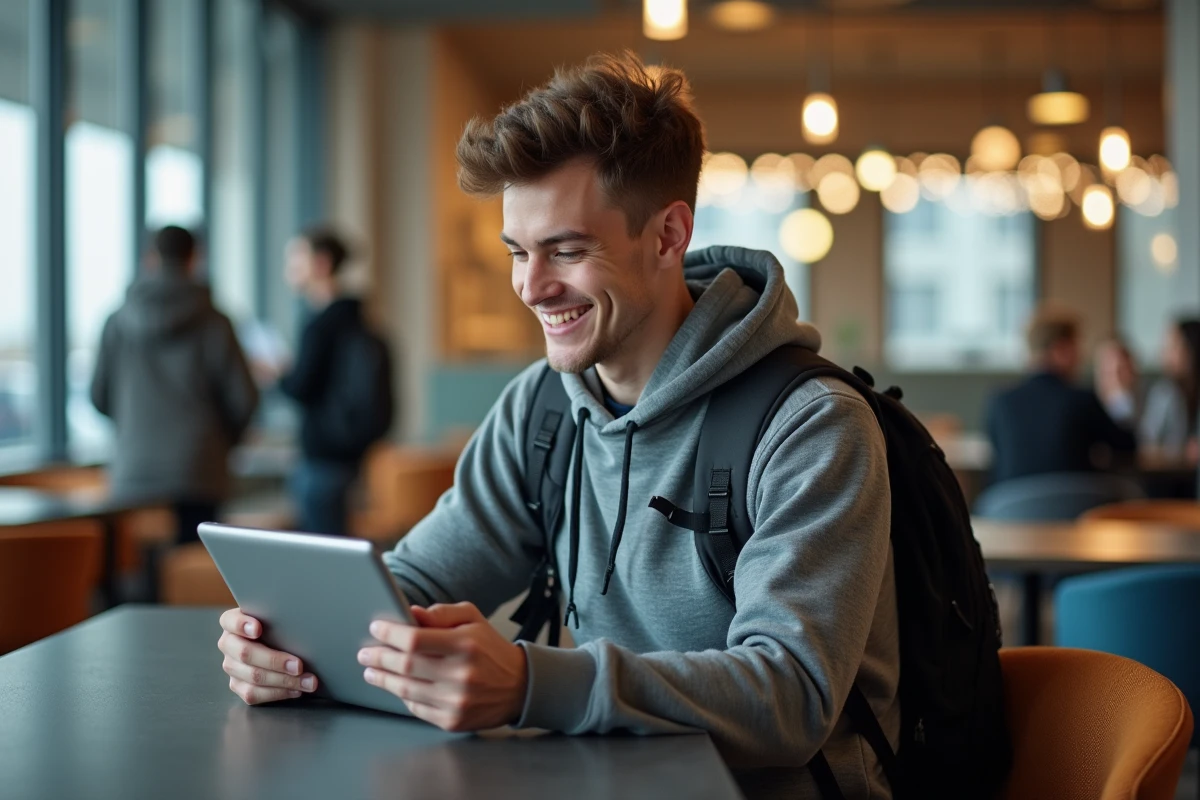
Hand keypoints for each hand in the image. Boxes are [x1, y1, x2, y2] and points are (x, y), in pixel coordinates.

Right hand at [218, 608, 318, 704]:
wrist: (276, 643)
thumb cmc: (278, 625)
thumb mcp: (277, 616)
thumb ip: (279, 616)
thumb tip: (303, 621)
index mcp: (232, 622)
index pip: (230, 621)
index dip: (242, 625)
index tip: (258, 629)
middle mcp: (228, 644)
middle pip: (245, 653)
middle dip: (275, 661)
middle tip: (299, 665)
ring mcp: (231, 666)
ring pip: (253, 677)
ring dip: (284, 681)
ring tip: (308, 681)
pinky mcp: (237, 685)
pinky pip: (254, 694)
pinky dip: (278, 693)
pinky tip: (296, 690)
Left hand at [358, 602, 527, 731]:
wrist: (519, 686)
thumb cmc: (490, 648)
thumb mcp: (473, 618)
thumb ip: (441, 613)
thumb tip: (411, 613)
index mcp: (465, 644)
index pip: (415, 639)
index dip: (390, 634)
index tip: (376, 628)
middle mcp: (460, 674)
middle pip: (405, 665)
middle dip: (379, 657)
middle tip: (365, 652)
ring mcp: (456, 701)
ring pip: (406, 689)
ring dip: (383, 678)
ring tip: (371, 670)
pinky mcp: (452, 720)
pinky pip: (416, 708)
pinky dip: (401, 696)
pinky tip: (395, 686)